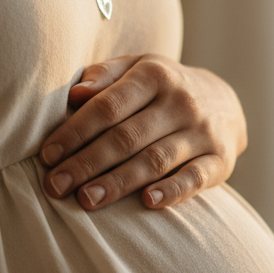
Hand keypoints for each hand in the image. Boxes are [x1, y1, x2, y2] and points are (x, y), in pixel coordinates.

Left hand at [39, 54, 247, 210]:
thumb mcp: (137, 69)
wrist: (226, 103)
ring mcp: (202, 133)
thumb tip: (75, 94)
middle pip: (127, 137)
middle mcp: (181, 102)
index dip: (75, 132)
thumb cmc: (164, 89)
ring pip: (155, 160)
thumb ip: (105, 77)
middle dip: (87, 163)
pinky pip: (194, 178)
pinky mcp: (220, 161)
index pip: (108, 106)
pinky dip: (172, 191)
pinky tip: (147, 202)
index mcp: (155, 75)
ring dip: (119, 182)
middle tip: (56, 187)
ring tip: (86, 200)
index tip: (47, 156)